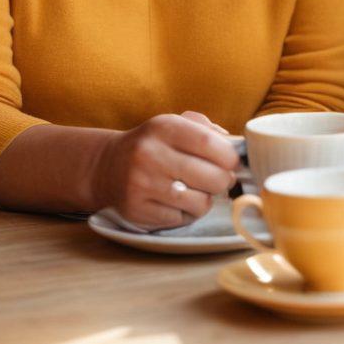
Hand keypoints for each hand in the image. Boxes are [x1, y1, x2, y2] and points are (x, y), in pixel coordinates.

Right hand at [90, 110, 238, 229]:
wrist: (108, 166)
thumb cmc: (153, 144)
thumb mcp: (174, 124)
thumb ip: (206, 130)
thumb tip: (236, 146)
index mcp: (164, 128)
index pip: (211, 144)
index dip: (231, 157)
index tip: (233, 162)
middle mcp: (151, 155)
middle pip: (212, 177)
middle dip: (224, 180)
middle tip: (220, 179)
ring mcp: (143, 185)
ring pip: (200, 202)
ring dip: (205, 199)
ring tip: (196, 190)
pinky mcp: (138, 211)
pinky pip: (182, 219)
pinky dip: (186, 213)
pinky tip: (177, 202)